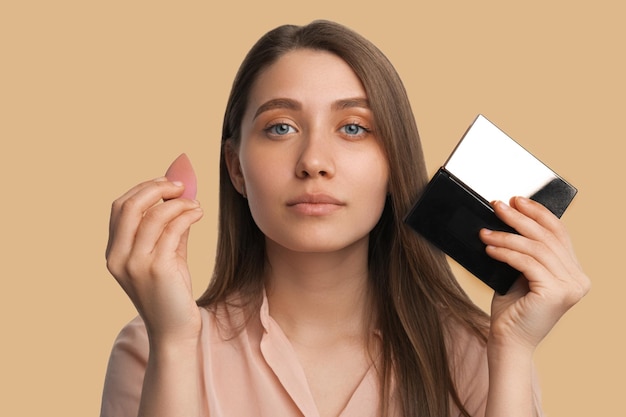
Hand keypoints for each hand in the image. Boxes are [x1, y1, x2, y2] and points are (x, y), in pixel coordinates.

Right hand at [105, 177, 203, 343]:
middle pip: (131, 205)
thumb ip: (166, 227)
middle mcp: (119, 257)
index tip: (167, 182)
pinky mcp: (157, 269)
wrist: (175, 331)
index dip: (143, 188)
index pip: (120, 207)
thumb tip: (179, 194)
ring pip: (154, 215)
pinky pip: (172, 230)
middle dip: (157, 188)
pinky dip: (187, 215)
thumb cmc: (171, 293)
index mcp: (114, 253)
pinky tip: (198, 213)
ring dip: (178, 203)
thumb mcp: (165, 255)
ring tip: (195, 204)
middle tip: (181, 185)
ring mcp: (135, 264)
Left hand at [479, 197, 589, 350]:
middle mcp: (578, 279)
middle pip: (548, 237)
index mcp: (574, 272)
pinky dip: (506, 252)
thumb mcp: (521, 273)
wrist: (508, 340)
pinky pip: (527, 262)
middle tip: (498, 206)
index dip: (539, 213)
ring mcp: (570, 287)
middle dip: (520, 218)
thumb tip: (509, 218)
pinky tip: (489, 248)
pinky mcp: (555, 293)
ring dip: (506, 235)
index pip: (559, 233)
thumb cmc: (512, 308)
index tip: (517, 200)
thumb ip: (525, 252)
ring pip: (536, 248)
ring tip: (485, 231)